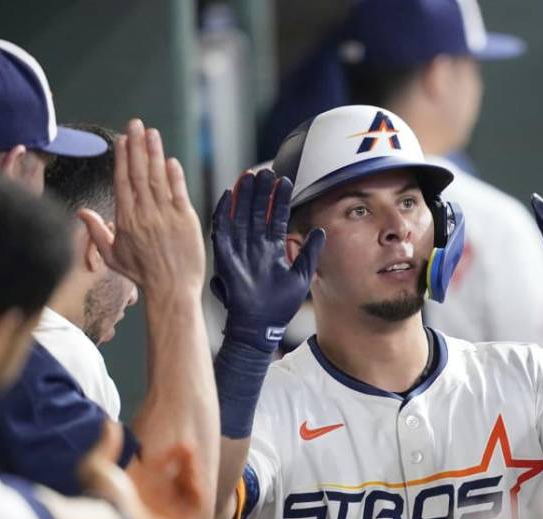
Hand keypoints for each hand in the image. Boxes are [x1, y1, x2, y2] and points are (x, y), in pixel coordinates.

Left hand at [78, 423, 206, 518]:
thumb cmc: (104, 497)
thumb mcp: (99, 466)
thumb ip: (106, 445)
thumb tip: (109, 423)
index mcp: (140, 492)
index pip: (161, 472)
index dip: (171, 456)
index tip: (174, 444)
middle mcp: (155, 505)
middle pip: (179, 481)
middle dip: (186, 463)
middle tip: (187, 447)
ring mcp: (168, 517)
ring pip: (189, 494)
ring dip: (193, 476)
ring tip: (191, 462)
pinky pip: (198, 512)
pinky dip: (201, 496)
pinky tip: (195, 480)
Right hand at [80, 119, 205, 297]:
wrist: (171, 289)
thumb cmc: (143, 275)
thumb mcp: (112, 256)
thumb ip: (96, 232)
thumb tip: (80, 212)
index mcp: (126, 219)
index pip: (122, 182)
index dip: (122, 159)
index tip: (122, 140)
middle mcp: (144, 213)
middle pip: (139, 173)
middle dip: (136, 146)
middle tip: (135, 124)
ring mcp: (166, 215)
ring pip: (158, 177)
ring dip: (154, 153)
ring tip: (151, 132)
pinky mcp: (186, 219)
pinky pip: (178, 192)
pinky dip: (174, 175)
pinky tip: (170, 159)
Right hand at [210, 169, 323, 351]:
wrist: (260, 325)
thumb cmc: (280, 305)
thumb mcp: (301, 275)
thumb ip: (309, 252)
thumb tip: (320, 230)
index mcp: (272, 249)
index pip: (276, 217)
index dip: (280, 200)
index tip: (285, 181)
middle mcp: (254, 245)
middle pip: (257, 211)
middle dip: (262, 191)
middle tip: (266, 170)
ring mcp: (239, 249)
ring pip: (241, 215)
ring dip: (244, 196)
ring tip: (250, 175)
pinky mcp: (225, 255)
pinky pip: (221, 229)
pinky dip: (223, 212)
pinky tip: (227, 195)